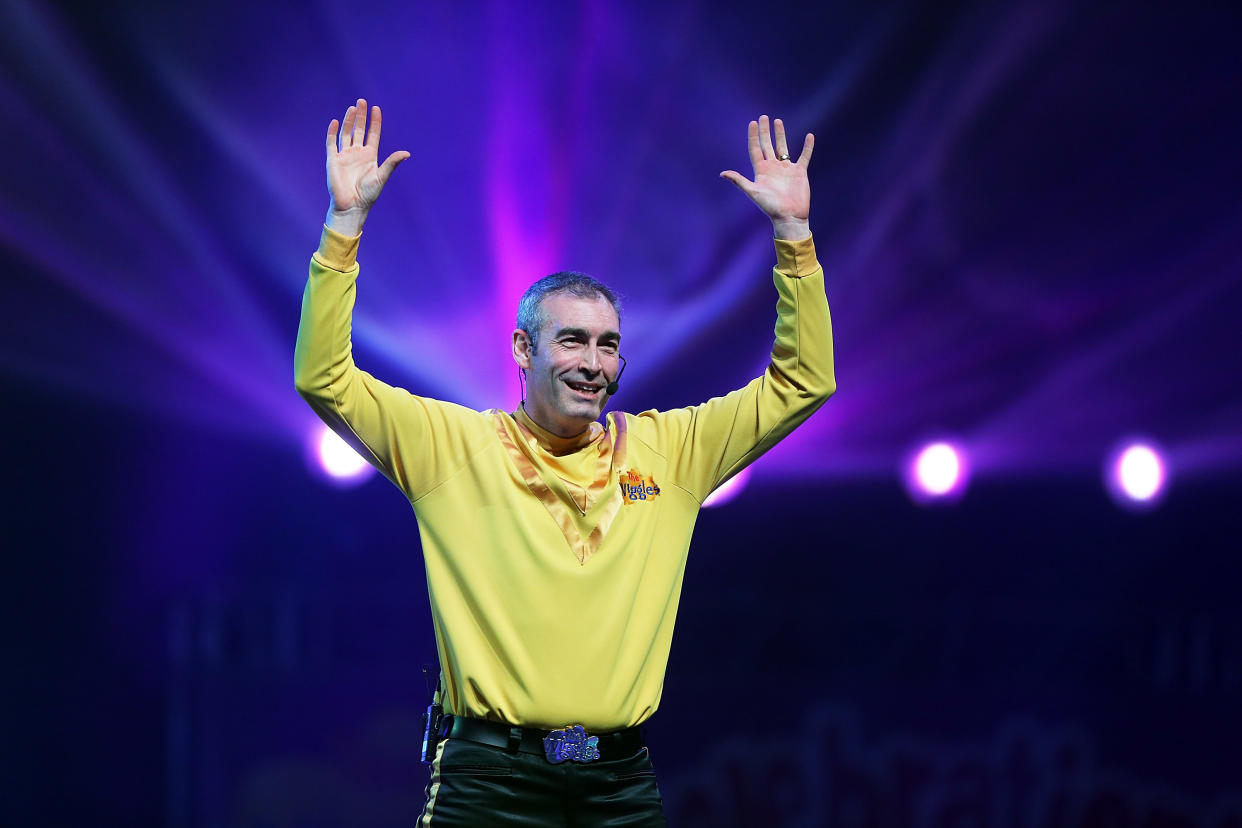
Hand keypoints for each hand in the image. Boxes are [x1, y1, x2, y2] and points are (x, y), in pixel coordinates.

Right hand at [325, 98, 408, 233]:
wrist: (351, 206)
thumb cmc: (368, 195)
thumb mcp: (382, 177)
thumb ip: (392, 163)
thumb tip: (407, 153)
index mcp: (370, 156)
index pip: (373, 134)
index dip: (375, 122)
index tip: (376, 108)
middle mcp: (357, 153)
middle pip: (359, 130)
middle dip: (361, 116)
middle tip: (362, 101)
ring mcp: (345, 155)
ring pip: (346, 133)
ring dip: (349, 121)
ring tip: (352, 108)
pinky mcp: (333, 160)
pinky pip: (331, 143)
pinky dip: (332, 132)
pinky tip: (335, 122)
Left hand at [720, 115, 813, 239]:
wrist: (789, 217)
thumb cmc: (770, 207)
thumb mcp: (753, 192)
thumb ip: (739, 181)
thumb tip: (722, 173)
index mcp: (761, 170)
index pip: (755, 149)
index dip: (753, 136)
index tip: (753, 123)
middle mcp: (772, 167)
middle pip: (767, 145)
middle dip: (765, 131)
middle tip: (763, 117)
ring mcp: (786, 169)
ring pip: (783, 147)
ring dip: (780, 134)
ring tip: (777, 121)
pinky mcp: (800, 172)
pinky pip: (804, 156)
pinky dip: (807, 147)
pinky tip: (810, 136)